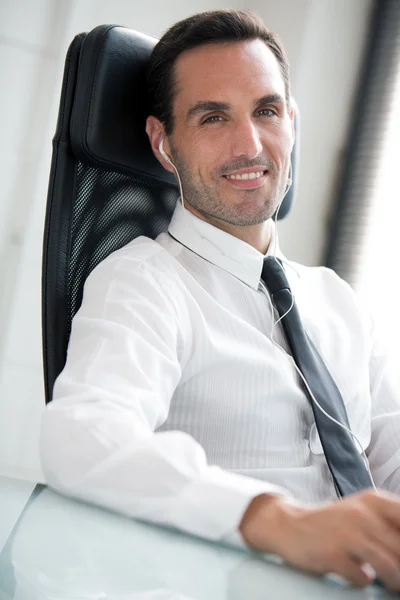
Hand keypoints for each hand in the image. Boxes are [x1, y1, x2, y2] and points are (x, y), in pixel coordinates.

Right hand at [239, 489, 399, 591]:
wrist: (289, 525)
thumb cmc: (331, 523)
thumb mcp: (362, 512)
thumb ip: (389, 523)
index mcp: (373, 501)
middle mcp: (361, 513)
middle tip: (398, 573)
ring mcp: (346, 533)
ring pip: (390, 566)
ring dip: (393, 580)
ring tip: (389, 582)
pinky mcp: (332, 553)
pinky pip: (363, 578)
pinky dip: (363, 580)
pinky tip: (358, 574)